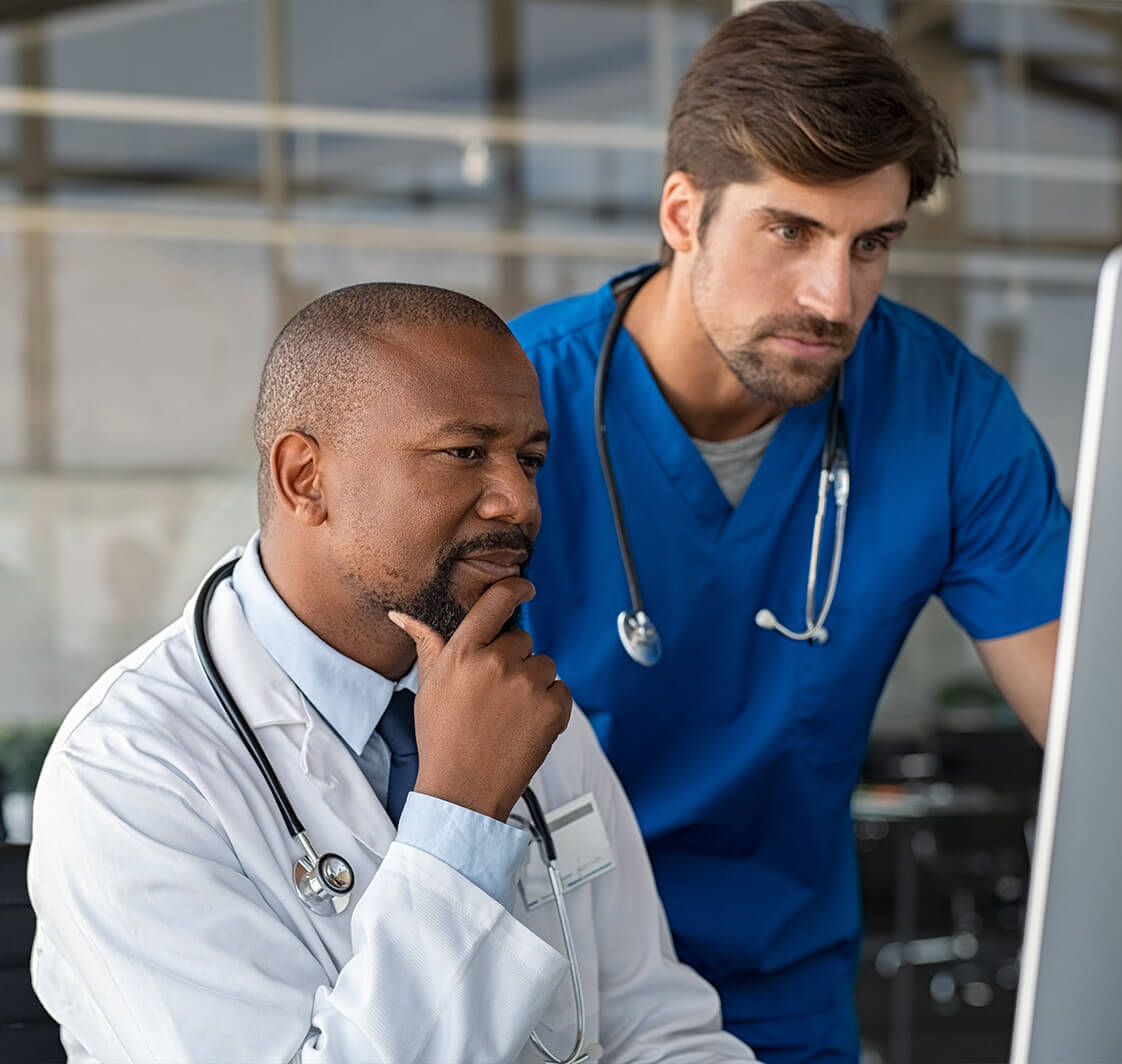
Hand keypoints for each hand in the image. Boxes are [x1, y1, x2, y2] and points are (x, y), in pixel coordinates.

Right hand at [388, 578, 571, 821]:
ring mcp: (528, 685)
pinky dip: (550, 704)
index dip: (515, 587)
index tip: (524, 587)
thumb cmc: (442, 738)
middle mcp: (497, 663)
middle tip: (494, 692)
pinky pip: (561, 690)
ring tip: (508, 712)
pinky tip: (525, 724)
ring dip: (533, 682)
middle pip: (522, 639)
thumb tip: (402, 615)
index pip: (496, 601)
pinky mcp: (553, 709)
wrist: (463, 791)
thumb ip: (426, 643)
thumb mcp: (428, 686)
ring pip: (544, 664)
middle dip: (513, 659)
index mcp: (464, 652)